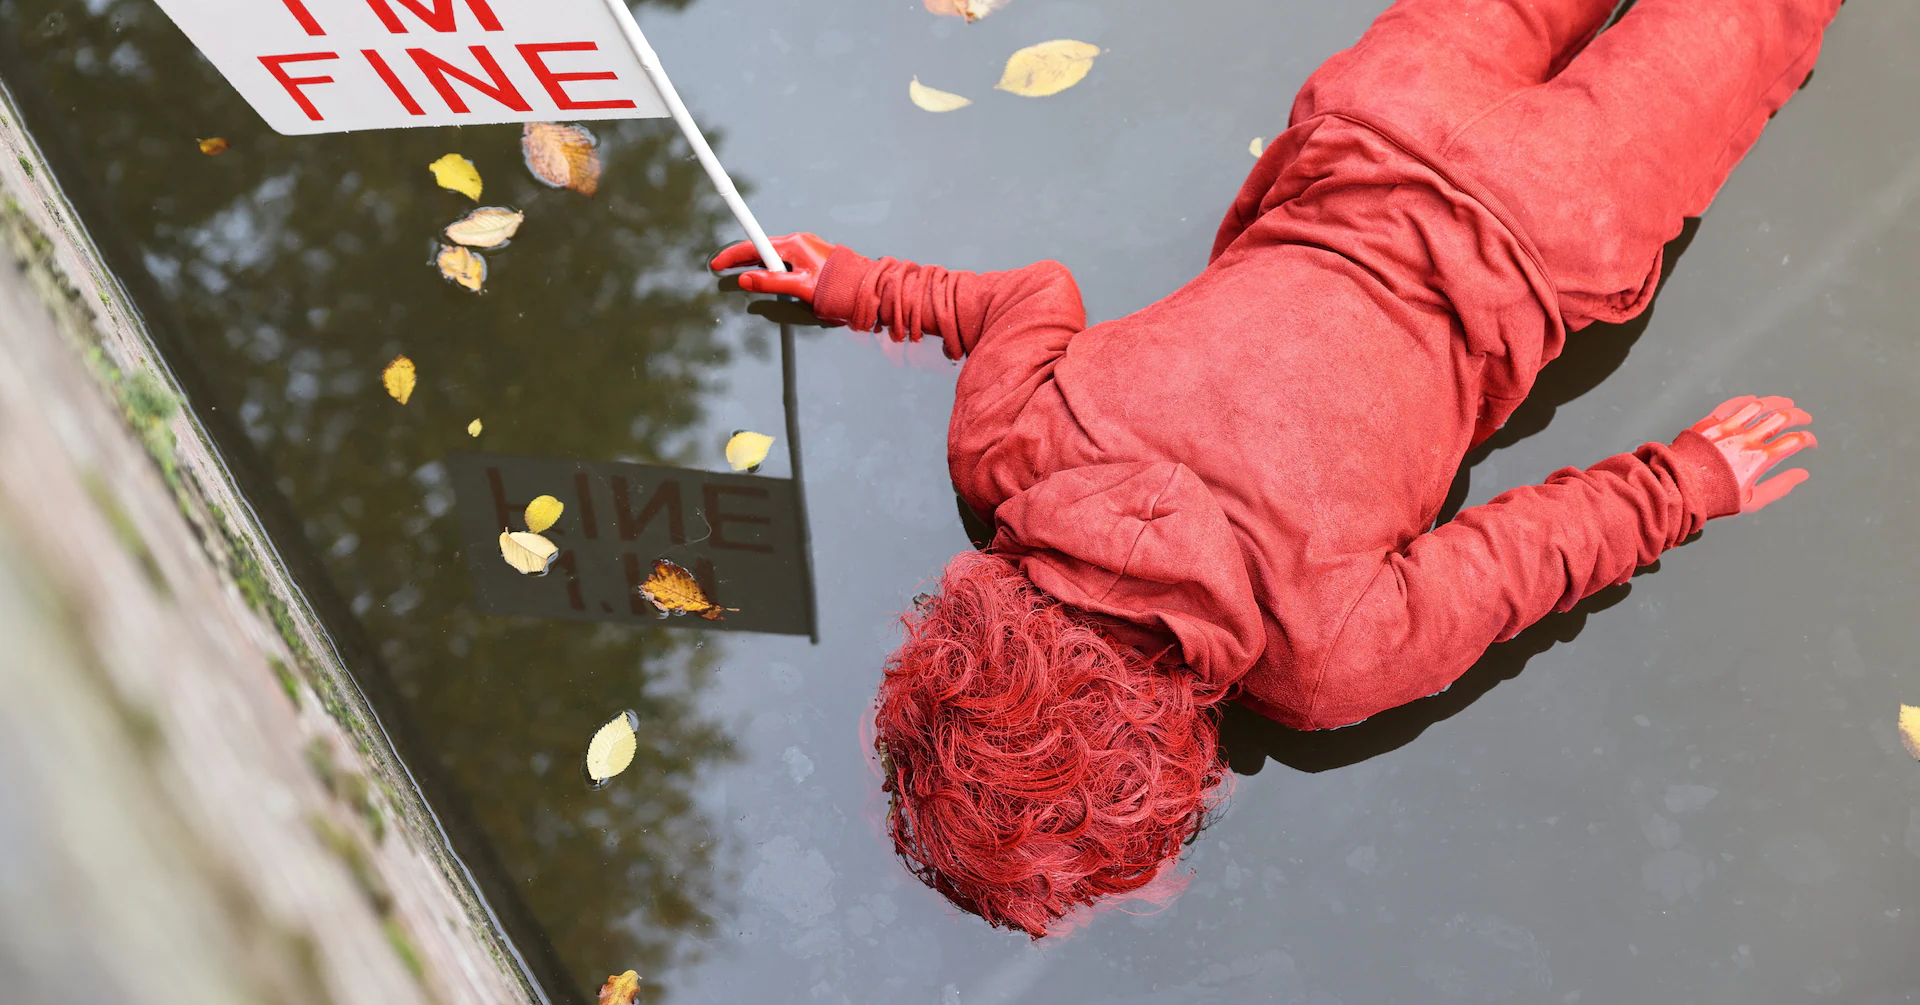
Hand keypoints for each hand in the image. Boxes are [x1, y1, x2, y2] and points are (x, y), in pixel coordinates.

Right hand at [708, 232, 837, 303]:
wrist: (865, 287)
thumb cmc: (838, 287)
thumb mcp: (800, 287)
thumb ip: (771, 282)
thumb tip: (746, 279)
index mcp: (794, 244)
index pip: (755, 245)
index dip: (733, 254)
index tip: (718, 263)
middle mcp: (799, 241)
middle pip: (761, 247)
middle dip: (740, 258)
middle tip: (722, 268)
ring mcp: (805, 247)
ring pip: (772, 253)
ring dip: (755, 262)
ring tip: (740, 272)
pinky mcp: (810, 256)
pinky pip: (783, 258)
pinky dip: (770, 265)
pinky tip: (765, 274)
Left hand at [1689, 395, 1816, 513]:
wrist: (1676, 488)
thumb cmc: (1713, 498)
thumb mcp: (1752, 501)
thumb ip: (1780, 486)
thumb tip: (1803, 475)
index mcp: (1758, 459)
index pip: (1794, 441)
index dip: (1808, 439)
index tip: (1809, 442)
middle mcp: (1745, 440)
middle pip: (1781, 418)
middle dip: (1798, 416)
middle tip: (1805, 418)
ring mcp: (1726, 428)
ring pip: (1758, 406)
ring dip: (1776, 402)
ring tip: (1785, 403)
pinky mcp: (1708, 423)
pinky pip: (1731, 405)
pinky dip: (1746, 401)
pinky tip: (1755, 400)